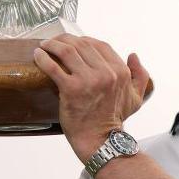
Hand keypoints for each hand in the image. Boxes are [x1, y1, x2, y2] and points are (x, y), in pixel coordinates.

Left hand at [33, 34, 150, 160]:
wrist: (99, 140)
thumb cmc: (113, 120)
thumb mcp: (136, 98)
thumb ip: (140, 76)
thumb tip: (133, 56)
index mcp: (120, 72)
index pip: (100, 45)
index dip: (84, 40)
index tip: (73, 42)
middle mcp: (106, 73)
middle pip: (82, 44)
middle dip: (65, 39)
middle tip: (54, 42)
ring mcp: (88, 80)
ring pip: (67, 51)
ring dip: (53, 44)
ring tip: (44, 45)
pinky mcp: (71, 89)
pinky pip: (53, 67)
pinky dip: (43, 58)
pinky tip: (37, 55)